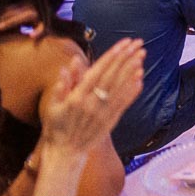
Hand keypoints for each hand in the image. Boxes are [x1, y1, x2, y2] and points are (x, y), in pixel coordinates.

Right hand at [40, 39, 143, 154]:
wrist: (65, 152)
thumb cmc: (56, 126)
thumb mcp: (53, 105)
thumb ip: (63, 83)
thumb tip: (70, 62)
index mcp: (77, 97)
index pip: (98, 71)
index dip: (112, 56)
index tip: (123, 43)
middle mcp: (92, 103)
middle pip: (112, 76)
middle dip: (126, 57)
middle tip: (138, 43)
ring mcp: (103, 112)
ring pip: (120, 87)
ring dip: (132, 70)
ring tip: (141, 55)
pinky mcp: (111, 120)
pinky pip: (124, 103)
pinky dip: (132, 90)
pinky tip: (140, 78)